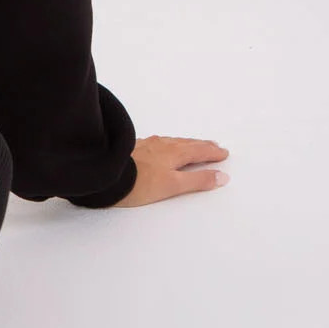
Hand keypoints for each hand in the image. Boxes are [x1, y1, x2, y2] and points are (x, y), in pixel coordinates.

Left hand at [112, 134, 229, 206]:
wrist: (105, 176)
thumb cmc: (139, 183)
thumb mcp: (172, 186)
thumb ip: (197, 181)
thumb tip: (221, 177)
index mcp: (174, 153)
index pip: (199, 152)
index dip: (212, 153)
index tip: (223, 153)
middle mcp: (162, 145)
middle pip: (187, 144)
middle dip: (202, 145)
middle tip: (213, 145)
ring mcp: (147, 145)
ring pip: (172, 142)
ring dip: (185, 143)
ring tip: (192, 145)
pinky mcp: (133, 149)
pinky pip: (157, 143)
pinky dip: (167, 144)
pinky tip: (162, 146)